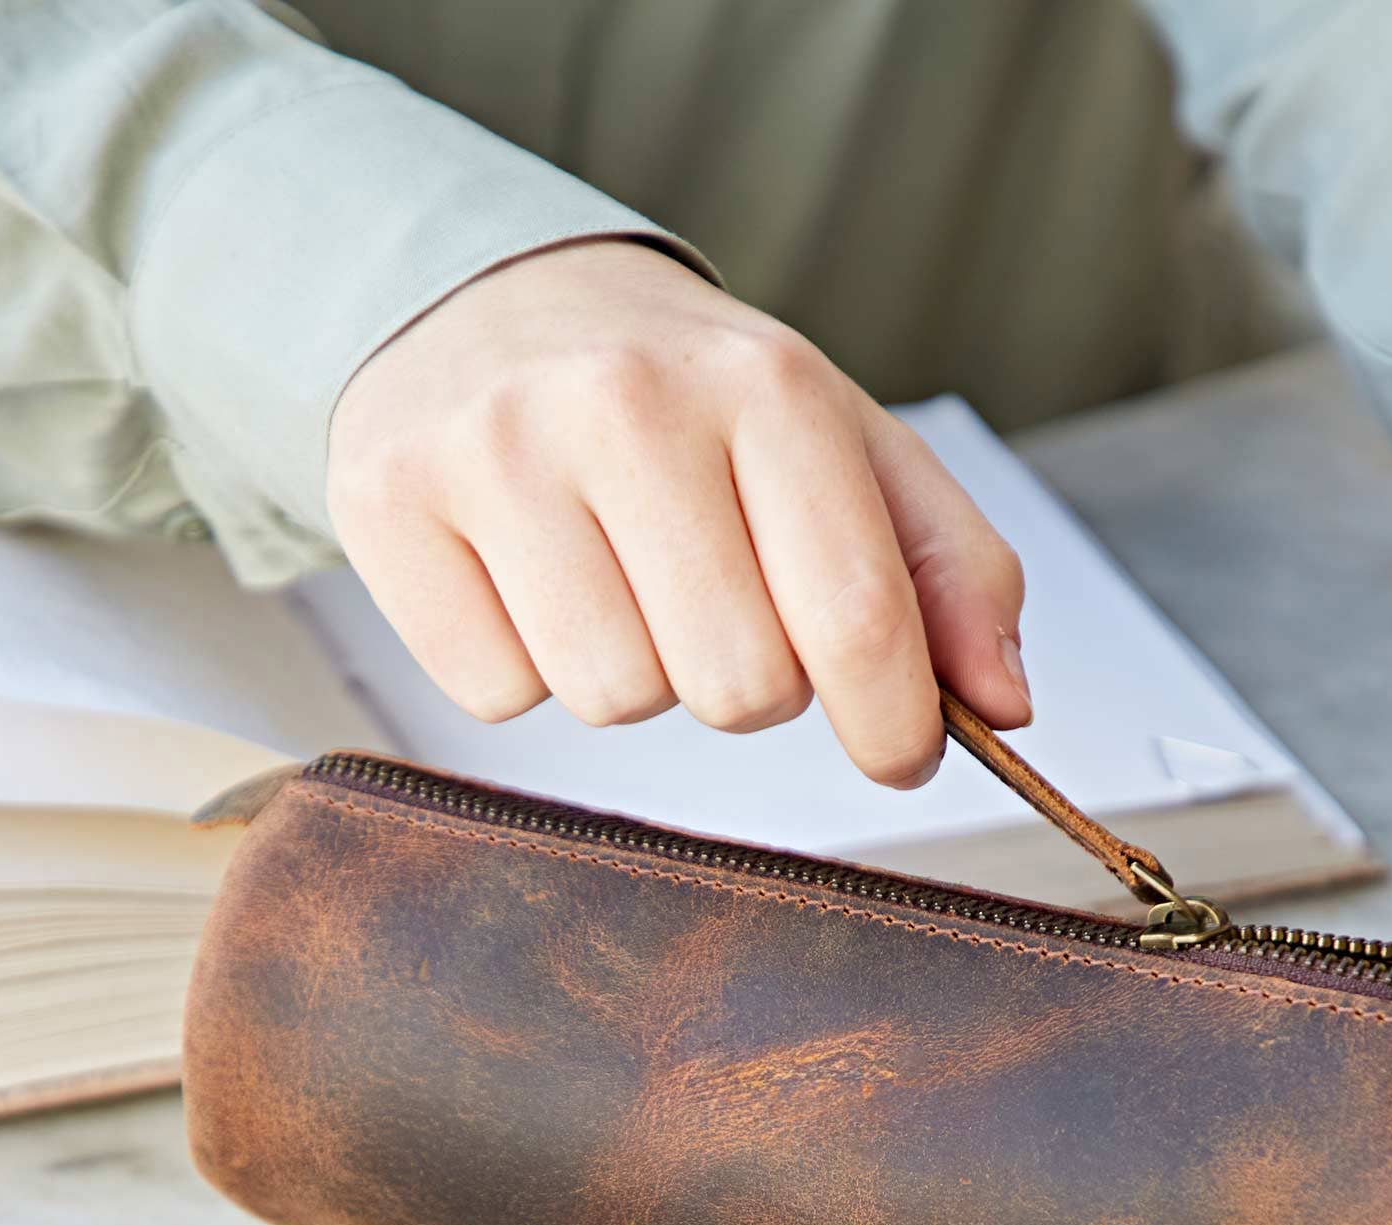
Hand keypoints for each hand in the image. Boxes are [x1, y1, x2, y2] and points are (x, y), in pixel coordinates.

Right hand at [326, 239, 1029, 785]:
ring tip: (624, 579)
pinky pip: (497, 695)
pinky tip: (534, 580)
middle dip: (752, 683)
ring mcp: (494, 450)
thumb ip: (951, 574)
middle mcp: (625, 404)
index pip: (856, 617)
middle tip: (723, 606)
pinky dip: (528, 668)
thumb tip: (1003, 704)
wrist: (498, 306)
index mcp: (767, 385)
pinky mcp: (388, 504)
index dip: (895, 725)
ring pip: (615, 701)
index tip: (898, 751)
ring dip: (640, 676)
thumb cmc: (699, 407)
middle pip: (738, 689)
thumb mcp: (849, 453)